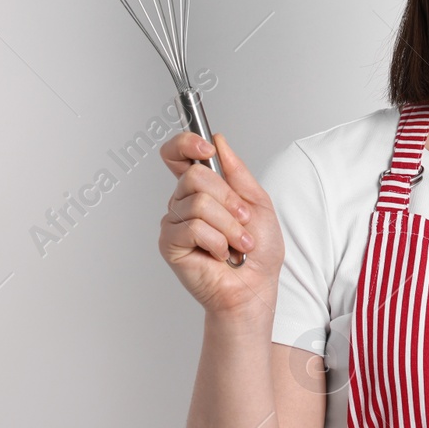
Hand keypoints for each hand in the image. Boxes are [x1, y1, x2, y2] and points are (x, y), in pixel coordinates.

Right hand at [158, 132, 282, 315]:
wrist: (255, 287)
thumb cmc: (258, 251)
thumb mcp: (257, 202)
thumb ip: (237, 171)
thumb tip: (218, 141)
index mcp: (202, 189)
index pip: (177, 154)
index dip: (186, 144)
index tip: (206, 150)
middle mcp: (183, 202)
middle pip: (194, 176)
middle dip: (229, 199)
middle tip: (243, 220)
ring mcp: (174, 222)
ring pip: (199, 203)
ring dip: (229, 226)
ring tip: (237, 243)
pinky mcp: (170, 243)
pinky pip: (194, 228)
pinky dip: (217, 241)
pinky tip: (221, 254)